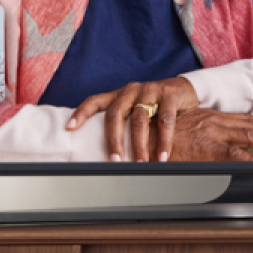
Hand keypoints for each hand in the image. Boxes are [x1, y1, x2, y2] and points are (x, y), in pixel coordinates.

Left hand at [67, 77, 201, 161]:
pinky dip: (164, 140)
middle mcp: (131, 90)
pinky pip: (165, 120)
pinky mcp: (169, 95)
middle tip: (114, 161)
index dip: (81, 113)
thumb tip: (101, 151)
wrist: (182, 89)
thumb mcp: (134, 108)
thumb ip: (122, 122)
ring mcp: (150, 91)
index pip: (94, 101)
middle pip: (116, 114)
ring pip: (140, 119)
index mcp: (119, 95)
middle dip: (114, 140)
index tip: (69, 128)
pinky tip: (162, 156)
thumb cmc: (154, 104)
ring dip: (139, 145)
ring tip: (140, 164)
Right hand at [164, 108, 252, 161]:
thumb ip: (196, 132)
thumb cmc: (156, 133)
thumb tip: (207, 143)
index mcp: (208, 116)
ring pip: (250, 136)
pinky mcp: (206, 149)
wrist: (138, 133)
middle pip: (252, 126)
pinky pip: (234, 155)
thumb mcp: (181, 128)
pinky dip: (252, 160)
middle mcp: (214, 121)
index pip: (242, 119)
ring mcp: (212, 134)